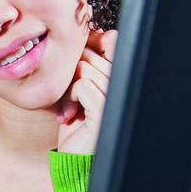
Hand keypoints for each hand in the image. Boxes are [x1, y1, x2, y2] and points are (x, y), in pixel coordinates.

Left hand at [56, 28, 116, 155]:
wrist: (74, 156)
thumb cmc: (76, 122)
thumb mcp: (78, 86)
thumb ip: (84, 62)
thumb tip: (81, 36)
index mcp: (120, 75)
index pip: (111, 39)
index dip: (90, 46)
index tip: (75, 69)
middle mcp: (123, 83)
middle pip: (92, 53)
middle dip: (71, 71)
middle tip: (67, 96)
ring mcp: (116, 96)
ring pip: (86, 67)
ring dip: (67, 88)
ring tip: (68, 109)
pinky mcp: (105, 109)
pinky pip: (83, 84)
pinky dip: (70, 97)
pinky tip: (69, 114)